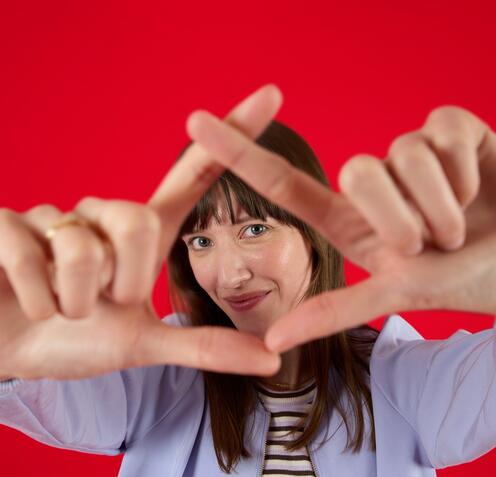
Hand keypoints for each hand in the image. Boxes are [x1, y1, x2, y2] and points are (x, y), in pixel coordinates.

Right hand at [0, 85, 282, 379]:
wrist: (12, 349)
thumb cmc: (76, 337)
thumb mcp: (143, 345)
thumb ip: (205, 348)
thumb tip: (273, 362)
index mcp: (143, 231)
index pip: (195, 173)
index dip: (232, 136)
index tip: (273, 95)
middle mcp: (104, 212)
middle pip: (138, 222)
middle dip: (124, 282)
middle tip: (105, 301)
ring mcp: (54, 215)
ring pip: (84, 250)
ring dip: (76, 301)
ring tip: (63, 304)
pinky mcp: (6, 223)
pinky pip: (30, 259)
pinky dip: (36, 302)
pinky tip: (28, 300)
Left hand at [184, 103, 495, 352]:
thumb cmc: (466, 279)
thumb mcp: (399, 295)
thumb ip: (335, 312)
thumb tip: (272, 340)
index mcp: (349, 220)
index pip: (282, 182)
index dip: (237, 152)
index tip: (193, 123)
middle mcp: (373, 182)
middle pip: (359, 172)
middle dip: (405, 219)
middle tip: (433, 243)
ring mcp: (409, 152)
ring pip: (404, 154)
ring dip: (443, 205)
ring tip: (463, 224)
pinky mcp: (449, 128)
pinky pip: (442, 130)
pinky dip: (467, 171)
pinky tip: (480, 185)